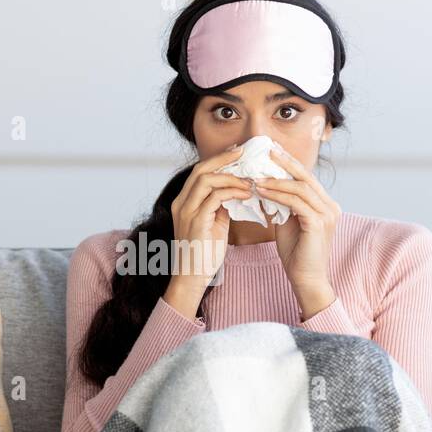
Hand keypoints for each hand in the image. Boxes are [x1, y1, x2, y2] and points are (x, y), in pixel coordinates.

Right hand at [163, 145, 252, 318]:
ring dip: (231, 176)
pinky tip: (248, 194)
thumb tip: (236, 192)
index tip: (237, 154)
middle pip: (201, 169)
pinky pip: (215, 197)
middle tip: (244, 153)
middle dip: (224, 159)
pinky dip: (233, 192)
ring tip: (250, 179)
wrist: (192, 278)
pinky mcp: (196, 221)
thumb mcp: (213, 224)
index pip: (199, 172)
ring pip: (207, 180)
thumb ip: (220, 207)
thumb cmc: (204, 254)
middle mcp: (181, 203)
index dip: (218, 160)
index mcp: (183, 202)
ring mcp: (186, 212)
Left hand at [254, 145, 340, 319]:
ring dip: (276, 180)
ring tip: (256, 176)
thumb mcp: (288, 223)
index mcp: (325, 205)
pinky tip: (260, 191)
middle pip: (306, 177)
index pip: (307, 178)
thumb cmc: (297, 254)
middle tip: (266, 151)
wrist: (307, 280)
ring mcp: (327, 215)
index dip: (290, 163)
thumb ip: (282, 205)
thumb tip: (265, 187)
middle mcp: (331, 207)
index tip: (272, 151)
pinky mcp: (318, 224)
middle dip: (285, 162)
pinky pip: (296, 203)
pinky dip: (277, 195)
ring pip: (300, 188)